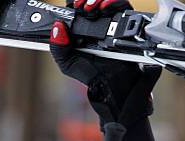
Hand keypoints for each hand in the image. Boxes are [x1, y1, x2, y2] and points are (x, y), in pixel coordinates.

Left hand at [49, 0, 160, 128]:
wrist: (115, 87)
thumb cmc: (94, 76)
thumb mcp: (68, 64)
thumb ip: (58, 48)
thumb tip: (57, 27)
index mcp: (80, 31)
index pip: (75, 9)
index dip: (73, 4)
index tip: (72, 6)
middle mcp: (96, 24)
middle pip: (91, 2)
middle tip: (81, 5)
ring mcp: (112, 23)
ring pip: (107, 1)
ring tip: (92, 7)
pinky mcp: (127, 23)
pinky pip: (123, 6)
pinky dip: (114, 2)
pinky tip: (105, 8)